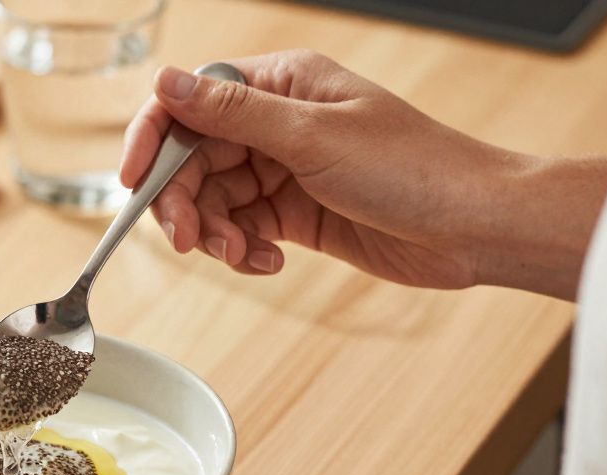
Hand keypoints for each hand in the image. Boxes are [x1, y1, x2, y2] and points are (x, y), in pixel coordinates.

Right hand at [122, 50, 606, 298]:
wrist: (474, 227)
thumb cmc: (414, 168)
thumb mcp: (312, 138)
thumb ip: (231, 114)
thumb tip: (165, 81)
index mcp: (279, 85)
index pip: (190, 103)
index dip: (153, 140)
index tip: (132, 181)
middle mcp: (275, 124)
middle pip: (192, 160)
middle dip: (184, 203)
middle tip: (191, 241)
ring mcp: (283, 169)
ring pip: (213, 201)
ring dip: (216, 234)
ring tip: (242, 256)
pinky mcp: (293, 213)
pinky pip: (241, 229)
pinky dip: (242, 250)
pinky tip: (267, 261)